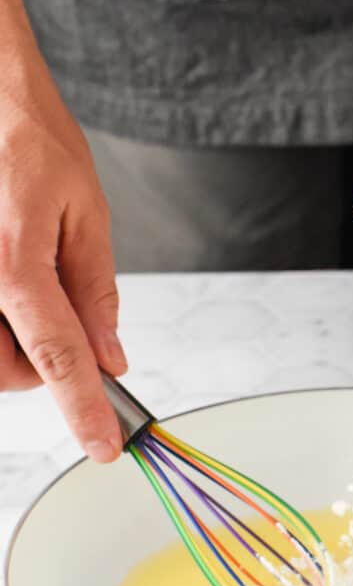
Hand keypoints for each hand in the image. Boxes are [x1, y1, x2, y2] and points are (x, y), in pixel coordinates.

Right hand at [1, 0, 126, 459]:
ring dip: (14, 347)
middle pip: (10, 372)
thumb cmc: (27, 138)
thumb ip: (95, 292)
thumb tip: (110, 354)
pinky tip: (9, 283)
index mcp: (14, 265)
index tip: (105, 447)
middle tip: (64, 324)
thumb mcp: (83, 212)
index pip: (59, 359)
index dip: (85, 410)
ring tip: (27, 290)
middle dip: (43, 367)